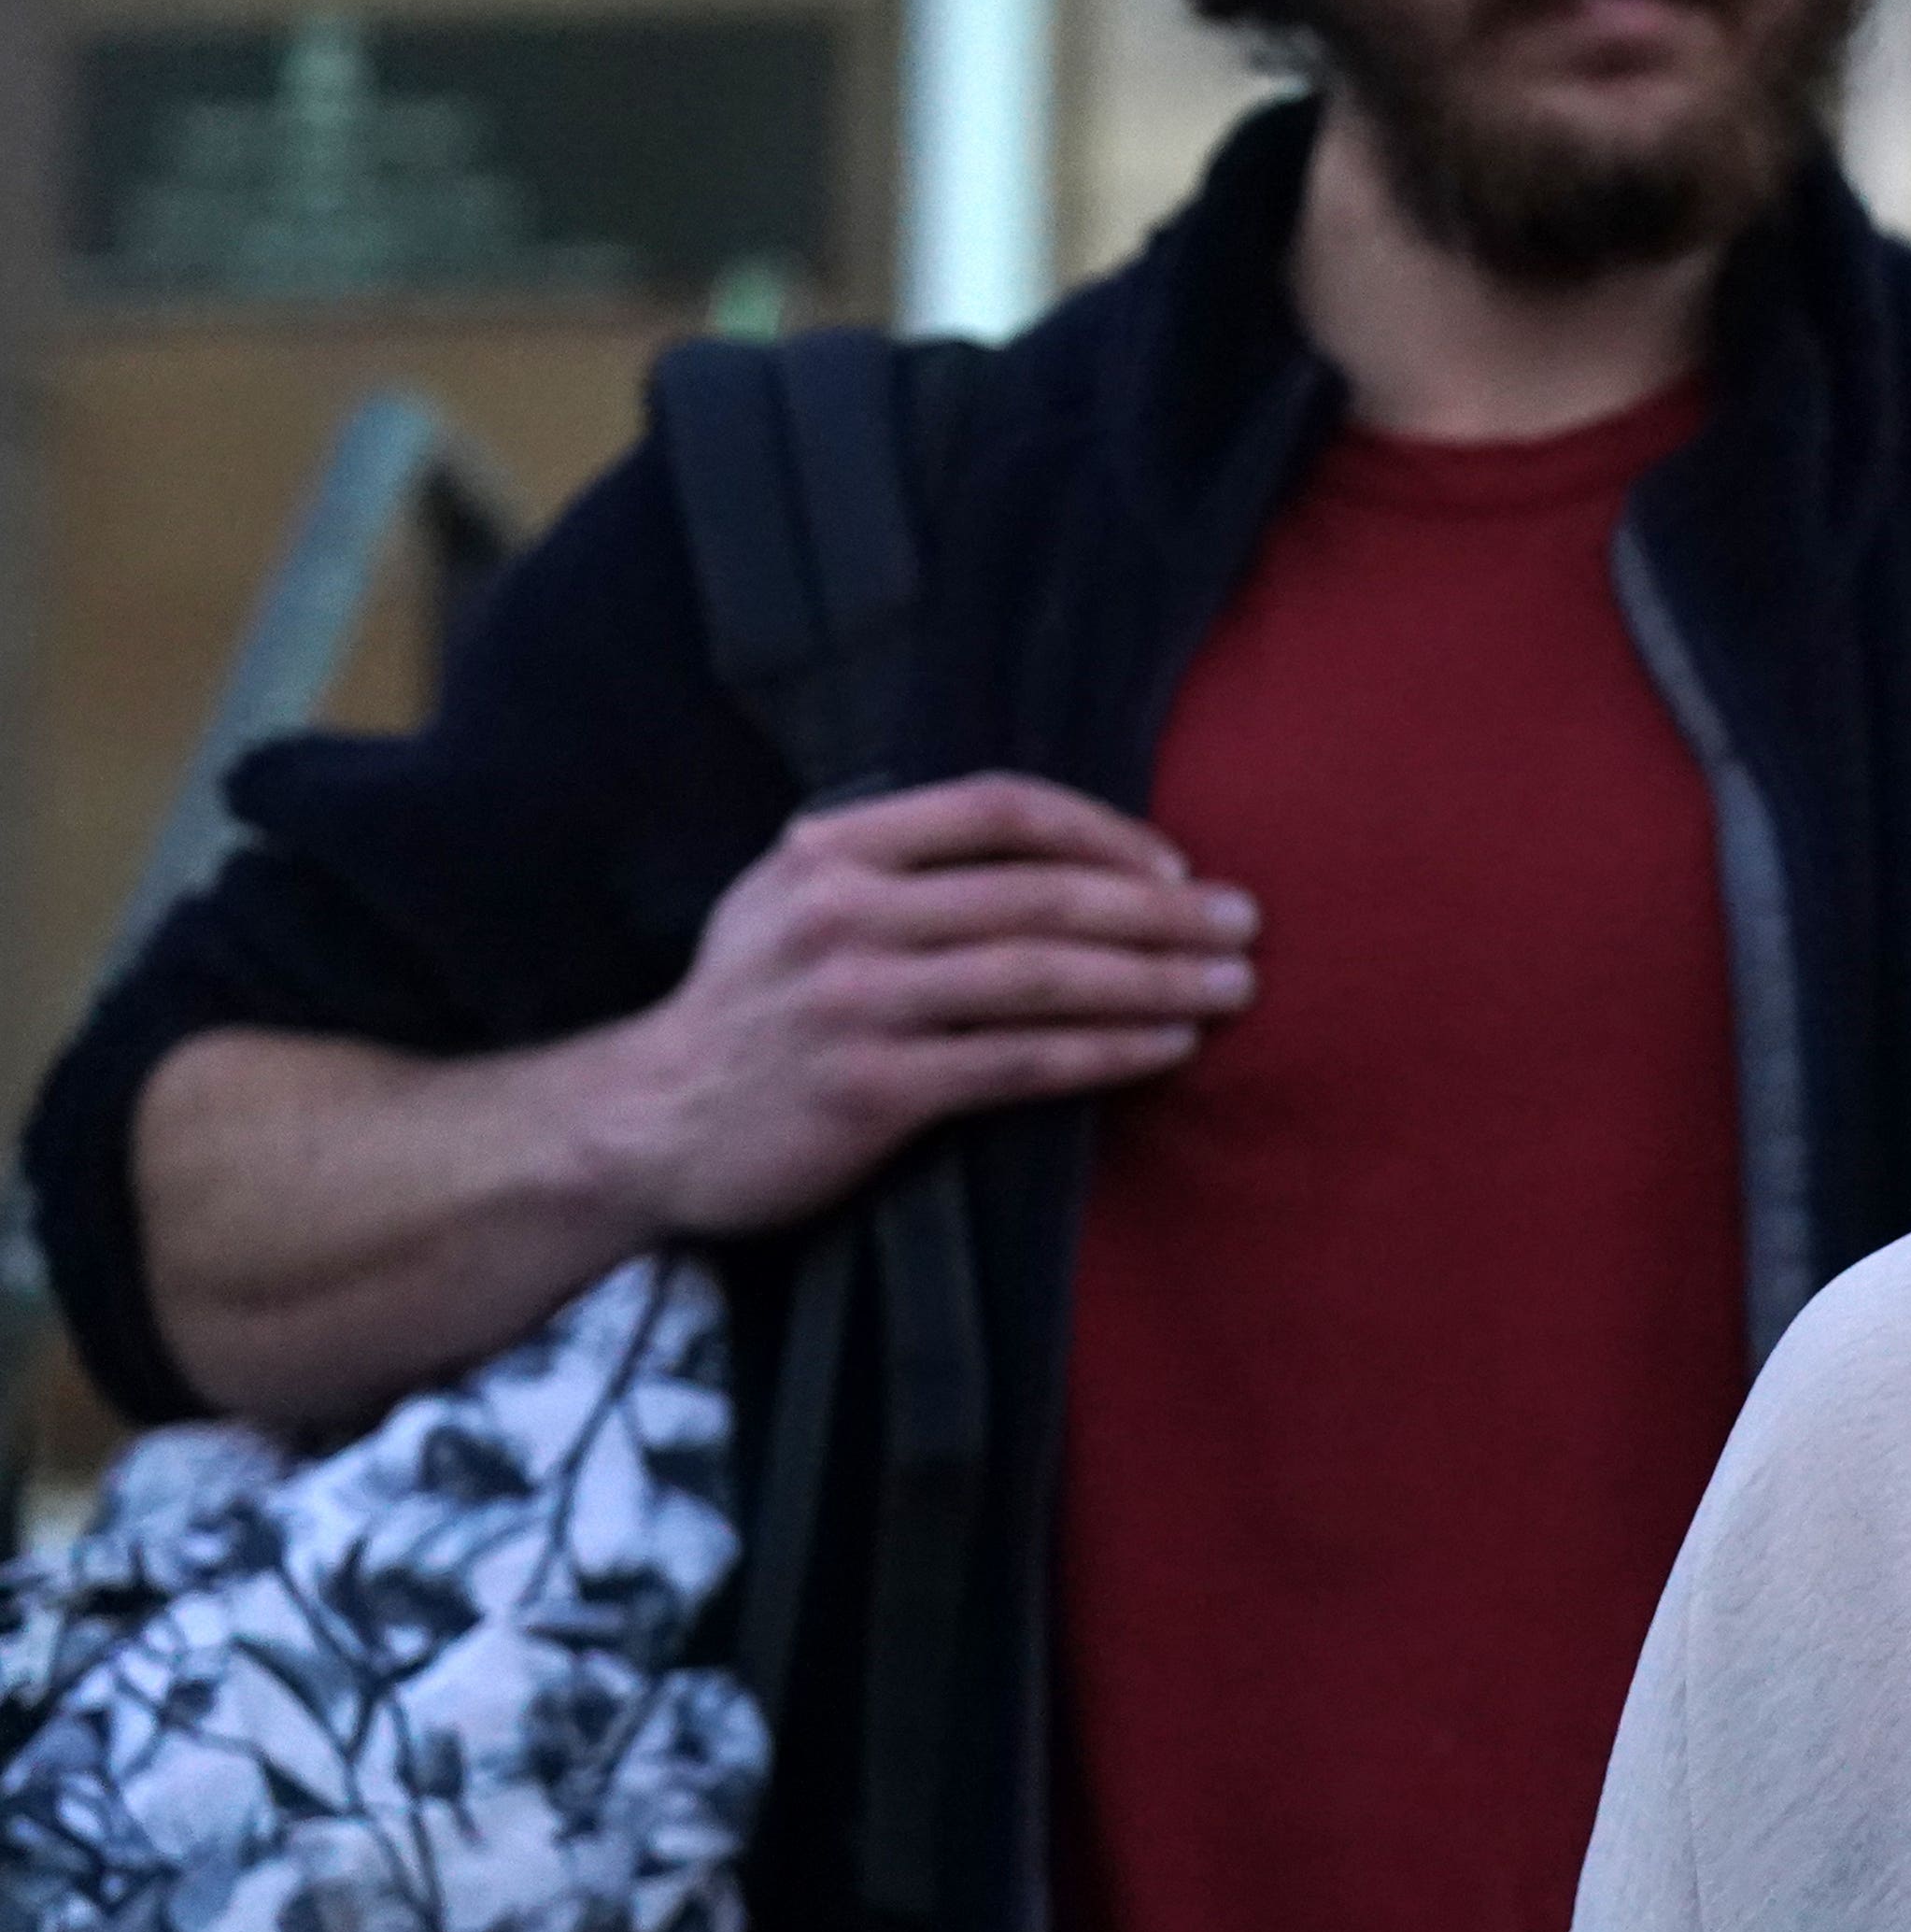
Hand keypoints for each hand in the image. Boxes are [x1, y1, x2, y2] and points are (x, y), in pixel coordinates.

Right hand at [584, 773, 1254, 1235]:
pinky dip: (1107, 1050)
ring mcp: (856, 1000)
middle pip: (1040, 894)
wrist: (643, 1123)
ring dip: (1155, 980)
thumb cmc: (747, 1010)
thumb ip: (894, 861)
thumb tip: (1047, 848)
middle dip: (1160, 911)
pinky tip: (1168, 1047)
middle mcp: (843, 912)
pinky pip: (1020, 1060)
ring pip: (1043, 976)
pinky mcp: (872, 1088)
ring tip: (1232, 987)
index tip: (1175, 866)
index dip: (1102, 831)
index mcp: (831, 847)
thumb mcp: (792, 899)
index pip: (998, 807)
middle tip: (1245, 924)